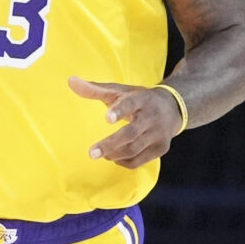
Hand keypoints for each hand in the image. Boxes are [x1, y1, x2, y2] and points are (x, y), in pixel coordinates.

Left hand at [68, 78, 183, 168]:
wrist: (174, 107)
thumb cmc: (139, 99)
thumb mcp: (119, 91)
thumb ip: (94, 89)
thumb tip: (70, 81)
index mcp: (142, 99)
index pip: (131, 104)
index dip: (120, 111)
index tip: (107, 118)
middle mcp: (153, 116)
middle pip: (131, 133)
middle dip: (110, 144)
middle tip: (91, 153)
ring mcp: (159, 134)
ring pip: (134, 149)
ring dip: (114, 153)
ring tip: (100, 153)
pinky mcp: (161, 148)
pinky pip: (139, 160)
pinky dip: (124, 162)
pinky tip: (113, 157)